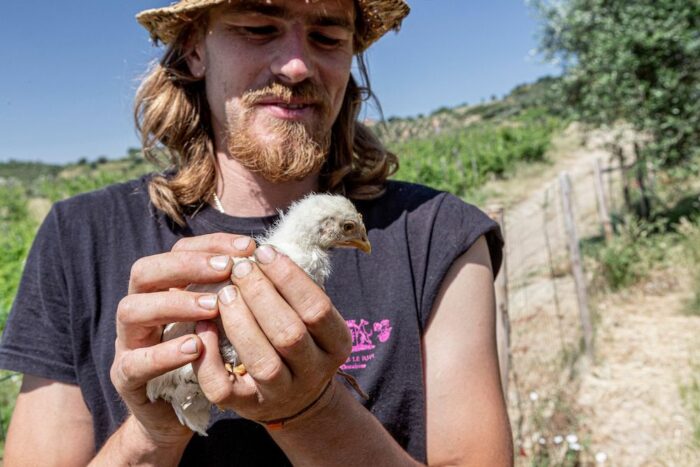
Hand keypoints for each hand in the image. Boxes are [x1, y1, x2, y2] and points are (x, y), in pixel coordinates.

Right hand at [109, 233, 255, 445]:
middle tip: (227, 269)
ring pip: (131, 310)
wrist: (174, 412)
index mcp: (162, 289)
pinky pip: (134, 363)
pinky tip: (195, 347)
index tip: (248, 247)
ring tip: (214, 306)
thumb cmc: (203, 356)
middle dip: (188, 265)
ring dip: (175, 303)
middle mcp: (139, 309)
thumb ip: (231, 291)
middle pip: (145, 271)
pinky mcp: (126, 378)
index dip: (211, 244)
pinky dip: (164, 354)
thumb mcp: (219, 320)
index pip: (177, 251)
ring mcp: (128, 342)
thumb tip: (265, 260)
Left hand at [193, 245, 351, 423]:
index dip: (289, 278)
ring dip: (239, 322)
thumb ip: (294, 290)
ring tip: (224, 292)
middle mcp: (314, 372)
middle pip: (290, 333)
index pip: (317, 308)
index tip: (264, 252)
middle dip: (261, 295)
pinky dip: (209, 357)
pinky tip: (203, 327)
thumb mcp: (310, 317)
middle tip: (240, 268)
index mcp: (336, 344)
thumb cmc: (299, 341)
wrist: (296, 399)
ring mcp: (282, 394)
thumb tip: (262, 251)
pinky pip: (223, 388)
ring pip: (262, 362)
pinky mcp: (246, 407)